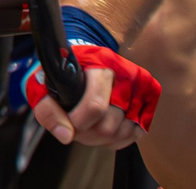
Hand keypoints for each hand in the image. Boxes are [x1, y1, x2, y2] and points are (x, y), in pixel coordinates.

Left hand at [26, 8, 159, 147]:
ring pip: (122, 133)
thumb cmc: (66, 72)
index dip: (78, 122)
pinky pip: (135, 134)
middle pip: (109, 125)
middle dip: (87, 133)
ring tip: (88, 126)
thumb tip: (66, 136)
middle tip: (75, 126)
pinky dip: (117, 138)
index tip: (68, 122)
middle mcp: (127, 74)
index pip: (95, 106)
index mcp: (100, 63)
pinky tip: (103, 127)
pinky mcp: (150, 100)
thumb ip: (48, 110)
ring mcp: (142, 88)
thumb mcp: (45, 83)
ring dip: (101, 138)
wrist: (89, 58)